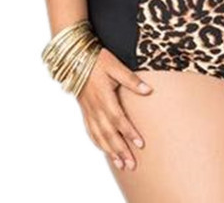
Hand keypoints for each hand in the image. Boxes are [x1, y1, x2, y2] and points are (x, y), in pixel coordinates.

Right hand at [76, 47, 153, 171]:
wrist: (76, 59)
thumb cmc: (98, 60)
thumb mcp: (116, 66)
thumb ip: (131, 79)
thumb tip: (148, 90)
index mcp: (104, 97)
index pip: (119, 120)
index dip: (129, 133)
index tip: (140, 144)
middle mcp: (95, 108)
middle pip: (109, 134)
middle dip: (121, 150)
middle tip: (132, 164)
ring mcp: (89, 111)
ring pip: (99, 136)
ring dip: (110, 152)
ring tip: (121, 165)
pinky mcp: (85, 111)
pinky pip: (90, 131)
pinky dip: (98, 143)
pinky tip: (104, 151)